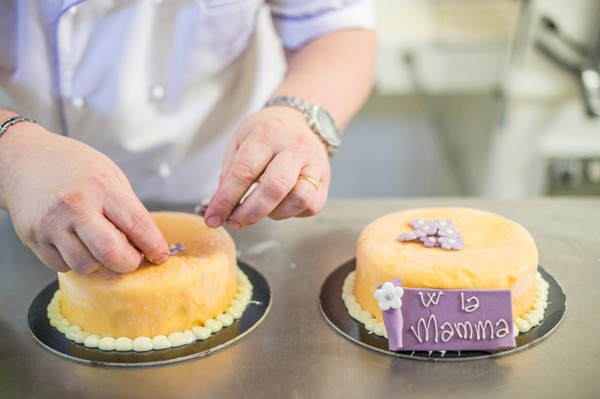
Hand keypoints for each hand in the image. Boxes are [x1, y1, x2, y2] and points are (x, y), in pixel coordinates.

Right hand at [0, 123, 169, 273]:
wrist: (23, 159)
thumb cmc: (72, 166)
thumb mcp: (109, 173)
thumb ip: (128, 206)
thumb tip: (148, 241)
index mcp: (101, 186)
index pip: (137, 225)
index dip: (154, 246)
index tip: (161, 256)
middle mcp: (75, 206)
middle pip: (111, 254)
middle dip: (129, 263)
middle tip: (133, 259)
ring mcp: (52, 225)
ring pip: (87, 266)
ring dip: (101, 264)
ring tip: (102, 247)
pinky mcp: (33, 239)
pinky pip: (63, 266)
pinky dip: (76, 261)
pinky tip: (78, 245)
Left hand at [203, 106, 329, 227]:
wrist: (298, 119)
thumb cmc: (265, 133)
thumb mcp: (240, 141)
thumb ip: (230, 173)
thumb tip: (222, 207)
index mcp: (267, 134)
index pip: (244, 171)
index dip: (226, 199)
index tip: (212, 218)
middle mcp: (294, 147)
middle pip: (274, 187)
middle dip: (250, 212)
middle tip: (234, 221)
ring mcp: (314, 163)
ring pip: (299, 199)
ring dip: (274, 213)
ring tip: (261, 208)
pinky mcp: (325, 179)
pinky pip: (311, 206)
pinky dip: (292, 212)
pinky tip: (280, 204)